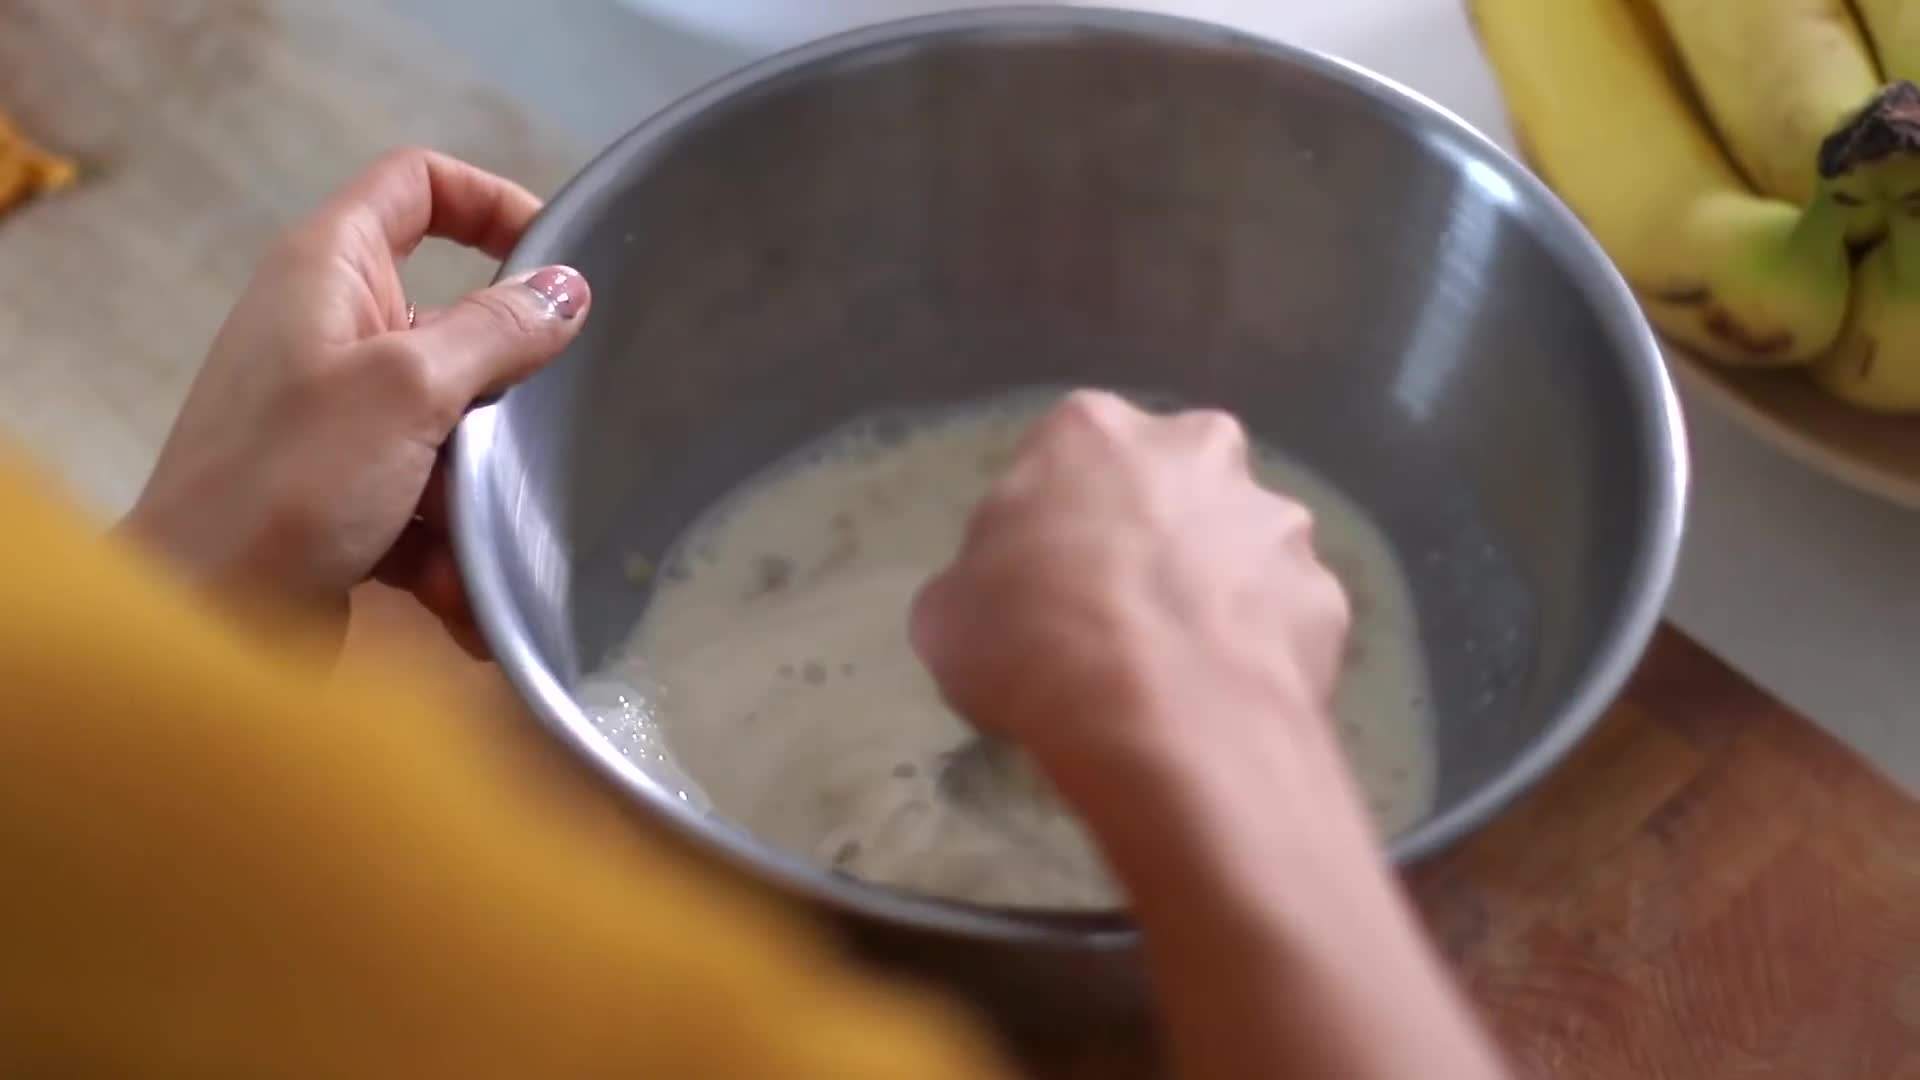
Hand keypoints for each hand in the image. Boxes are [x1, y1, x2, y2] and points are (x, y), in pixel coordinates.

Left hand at [124, 149, 589, 654]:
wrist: (202, 623)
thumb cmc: (288, 484)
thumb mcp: (408, 389)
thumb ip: (496, 330)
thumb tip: (568, 287)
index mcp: (328, 270)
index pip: (416, 184)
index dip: (490, 200)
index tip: (555, 259)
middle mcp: (329, 331)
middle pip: (454, 323)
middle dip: (503, 389)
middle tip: (539, 428)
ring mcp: (336, 417)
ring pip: (452, 425)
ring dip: (478, 490)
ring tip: (485, 547)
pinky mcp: (345, 493)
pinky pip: (427, 499)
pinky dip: (447, 546)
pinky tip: (457, 597)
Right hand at [910, 389, 1349, 797]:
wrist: (1161, 722)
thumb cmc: (1030, 645)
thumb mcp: (949, 614)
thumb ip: (982, 580)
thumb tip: (1002, 597)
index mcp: (1092, 431)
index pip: (1070, 457)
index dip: (1058, 521)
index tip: (1048, 578)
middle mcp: (1198, 449)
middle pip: (1172, 482)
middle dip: (1157, 532)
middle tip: (1123, 612)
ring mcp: (1274, 520)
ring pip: (1241, 545)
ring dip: (1219, 587)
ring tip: (1184, 669)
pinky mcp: (1326, 593)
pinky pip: (1285, 617)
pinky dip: (1263, 648)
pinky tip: (1230, 698)